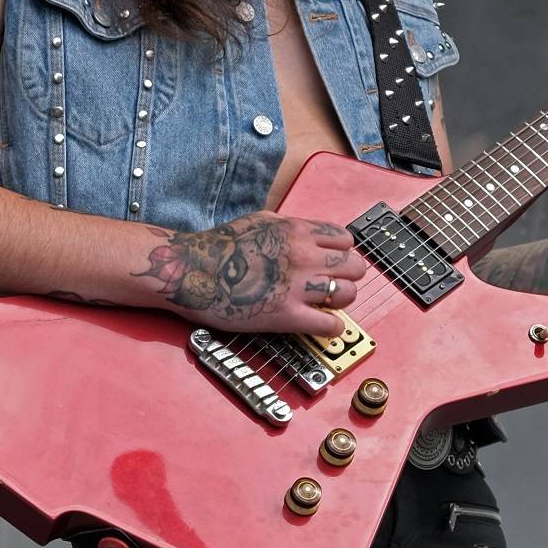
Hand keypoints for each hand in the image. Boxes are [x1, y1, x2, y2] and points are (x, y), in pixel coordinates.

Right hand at [133, 210, 368, 335]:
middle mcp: (304, 256)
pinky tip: (321, 325)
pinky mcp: (287, 315)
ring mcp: (297, 286)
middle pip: (355, 266)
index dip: (342, 253)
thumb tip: (308, 233)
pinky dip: (331, 327)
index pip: (345, 240)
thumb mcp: (261, 220)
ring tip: (326, 305)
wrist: (193, 270)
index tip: (334, 263)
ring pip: (347, 294)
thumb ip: (290, 226)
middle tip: (335, 284)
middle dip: (348, 277)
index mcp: (298, 231)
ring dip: (340, 301)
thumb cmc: (220, 246)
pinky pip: (330, 324)